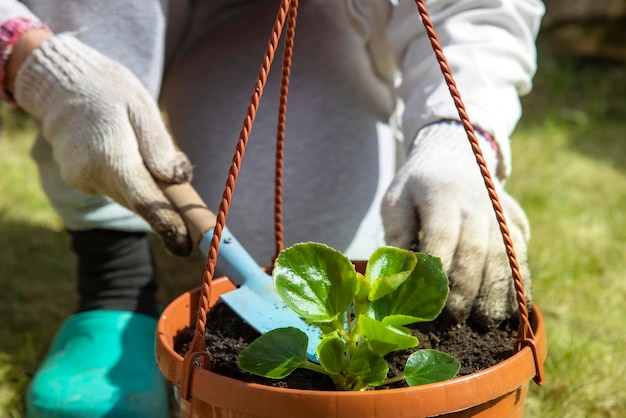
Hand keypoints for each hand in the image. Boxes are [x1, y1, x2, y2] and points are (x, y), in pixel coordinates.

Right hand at [12, 33, 192, 255]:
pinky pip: (115, 187)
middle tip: (190, 219)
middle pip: (138, 202)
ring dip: (148, 191)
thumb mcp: (140, 106)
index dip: (166, 223)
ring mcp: (81, 178)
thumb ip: (159, 145)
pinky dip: (130, 181)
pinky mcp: (79, 179)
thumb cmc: (108, 90)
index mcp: (110, 154)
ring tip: (154, 163)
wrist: (61, 84)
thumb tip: (179, 178)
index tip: (184, 245)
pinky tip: (130, 157)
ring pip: (128, 196)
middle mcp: (90, 173)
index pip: (142, 199)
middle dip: (164, 209)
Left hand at [381, 122, 530, 327]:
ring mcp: (501, 210)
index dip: (438, 270)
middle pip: (476, 249)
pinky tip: (515, 309)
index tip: (430, 300)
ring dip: (497, 292)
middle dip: (466, 288)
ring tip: (487, 322)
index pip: (442, 235)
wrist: (455, 156)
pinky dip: (520, 282)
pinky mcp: (517, 219)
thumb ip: (396, 233)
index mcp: (441, 194)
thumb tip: (398, 271)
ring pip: (504, 255)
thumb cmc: (417, 186)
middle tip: (455, 318)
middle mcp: (477, 201)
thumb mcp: (396, 200)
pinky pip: (522, 253)